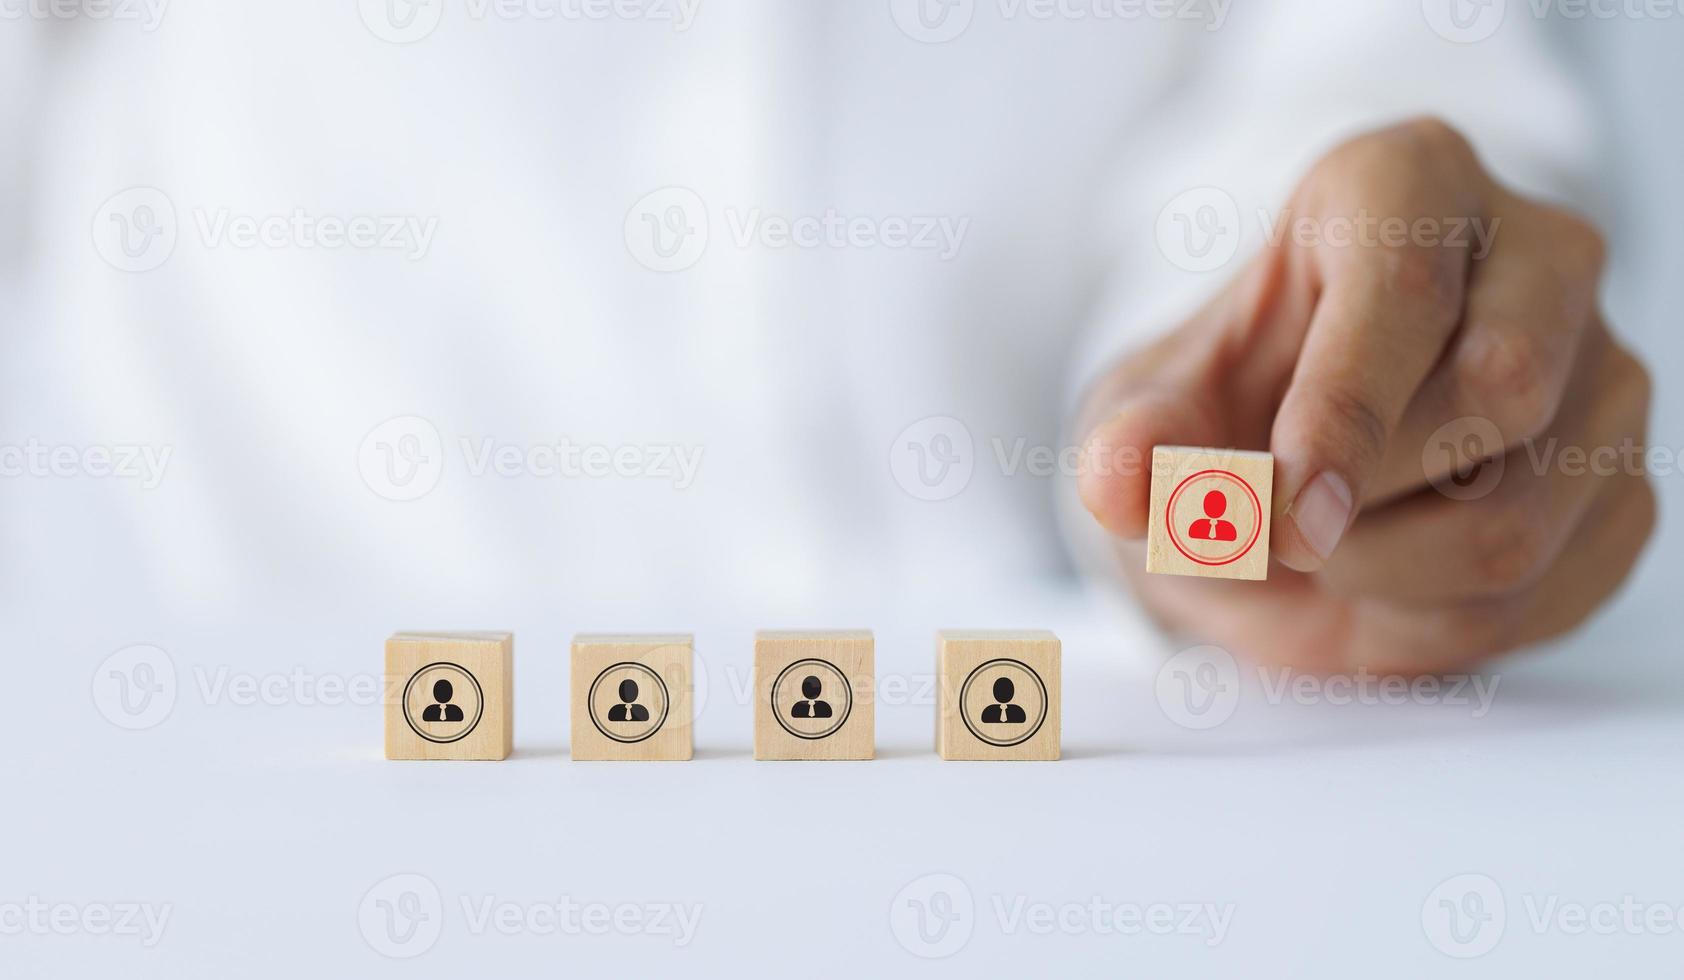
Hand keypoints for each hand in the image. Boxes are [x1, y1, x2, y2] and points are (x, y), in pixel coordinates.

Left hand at [1075, 118, 1654, 673]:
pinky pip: (1545, 595)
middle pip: (1498, 391)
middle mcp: (1538, 257)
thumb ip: (1129, 441)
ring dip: (1378, 576)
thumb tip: (1116, 482)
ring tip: (1321, 546)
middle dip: (1357, 499)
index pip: (1407, 287)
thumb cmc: (1225, 410)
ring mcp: (1604, 375)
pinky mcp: (1624, 491)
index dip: (1341, 412)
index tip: (1281, 511)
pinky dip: (1430, 625)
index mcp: (1409, 182)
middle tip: (1271, 530)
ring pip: (1517, 522)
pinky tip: (1382, 579)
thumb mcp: (1149, 413)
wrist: (1286, 479)